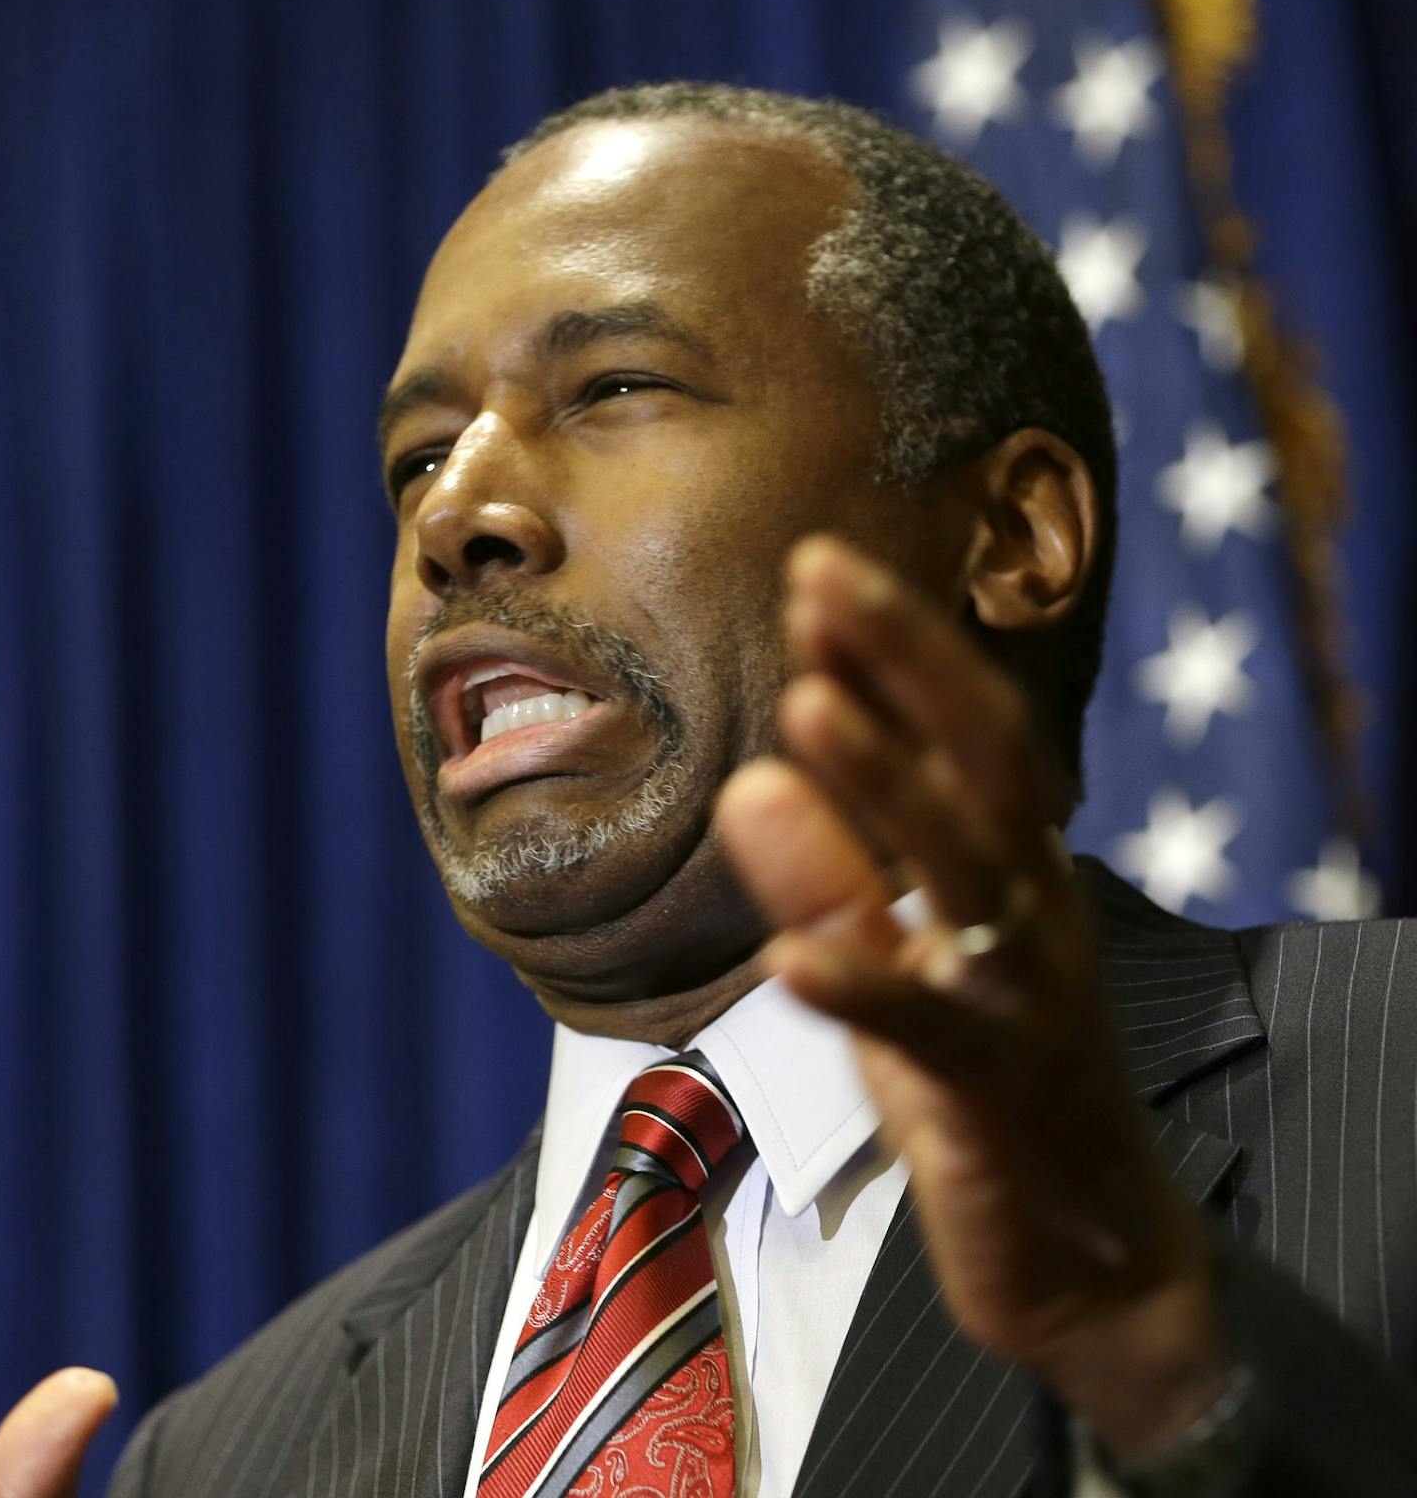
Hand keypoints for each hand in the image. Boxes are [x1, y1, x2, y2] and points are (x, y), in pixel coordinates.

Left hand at [713, 537, 1231, 1457]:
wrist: (1088, 1267)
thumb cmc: (983, 1096)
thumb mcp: (895, 975)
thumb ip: (834, 881)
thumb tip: (752, 779)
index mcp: (1013, 879)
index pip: (960, 739)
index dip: (895, 653)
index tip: (817, 572)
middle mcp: (1033, 917)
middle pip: (979, 767)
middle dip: (903, 664)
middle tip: (820, 573)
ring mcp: (1023, 1001)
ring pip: (967, 876)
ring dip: (887, 790)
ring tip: (807, 709)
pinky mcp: (995, 1096)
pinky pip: (929, 1033)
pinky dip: (864, 986)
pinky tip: (790, 953)